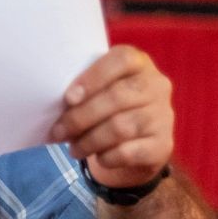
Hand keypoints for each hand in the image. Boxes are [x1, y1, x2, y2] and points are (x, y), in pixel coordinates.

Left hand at [50, 45, 173, 188]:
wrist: (136, 145)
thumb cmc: (106, 107)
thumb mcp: (98, 89)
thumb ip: (83, 87)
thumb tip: (53, 101)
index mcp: (138, 62)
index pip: (122, 60)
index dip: (93, 78)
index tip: (68, 98)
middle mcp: (157, 85)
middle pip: (117, 97)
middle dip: (80, 117)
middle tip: (58, 132)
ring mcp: (164, 115)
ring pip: (121, 127)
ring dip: (89, 140)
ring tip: (73, 148)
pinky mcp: (165, 144)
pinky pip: (130, 152)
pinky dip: (107, 157)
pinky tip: (97, 158)